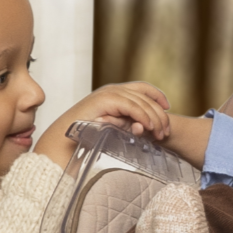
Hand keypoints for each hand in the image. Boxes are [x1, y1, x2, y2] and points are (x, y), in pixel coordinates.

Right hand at [34, 81, 170, 166]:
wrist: (65, 143)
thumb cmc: (87, 139)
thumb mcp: (114, 130)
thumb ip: (130, 126)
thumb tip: (144, 128)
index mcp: (115, 95)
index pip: (143, 89)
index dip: (158, 97)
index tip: (167, 110)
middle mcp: (113, 90)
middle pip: (145, 95)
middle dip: (159, 113)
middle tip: (165, 132)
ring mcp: (108, 93)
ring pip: (140, 101)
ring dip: (153, 118)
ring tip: (159, 134)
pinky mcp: (105, 100)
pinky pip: (131, 106)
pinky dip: (142, 116)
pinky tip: (148, 127)